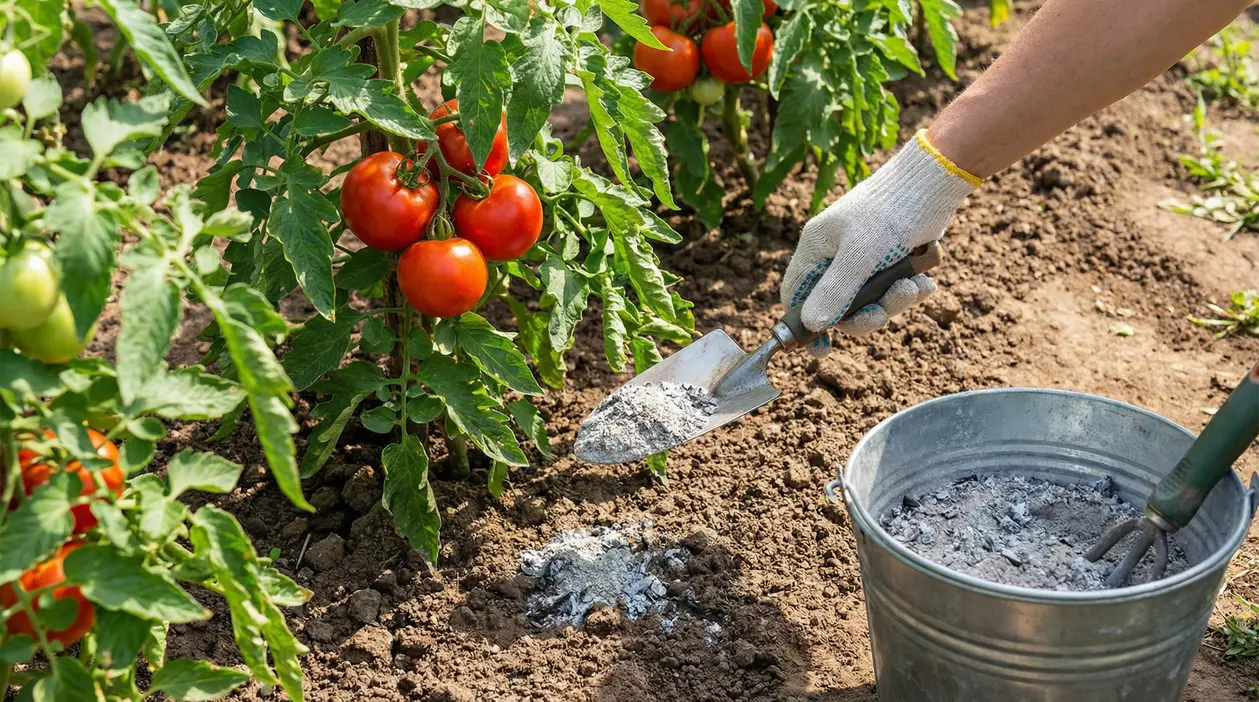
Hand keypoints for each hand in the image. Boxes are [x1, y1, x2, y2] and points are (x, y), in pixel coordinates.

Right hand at [780, 129, 978, 355]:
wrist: (935, 182)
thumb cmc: (890, 212)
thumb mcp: (861, 255)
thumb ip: (835, 291)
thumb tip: (812, 325)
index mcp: (816, 248)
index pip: (795, 294)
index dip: (804, 324)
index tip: (822, 348)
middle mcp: (835, 255)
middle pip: (837, 307)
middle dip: (864, 315)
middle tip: (883, 314)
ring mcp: (863, 258)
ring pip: (869, 301)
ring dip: (893, 302)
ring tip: (914, 287)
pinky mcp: (889, 259)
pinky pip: (891, 289)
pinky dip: (908, 290)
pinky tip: (924, 281)